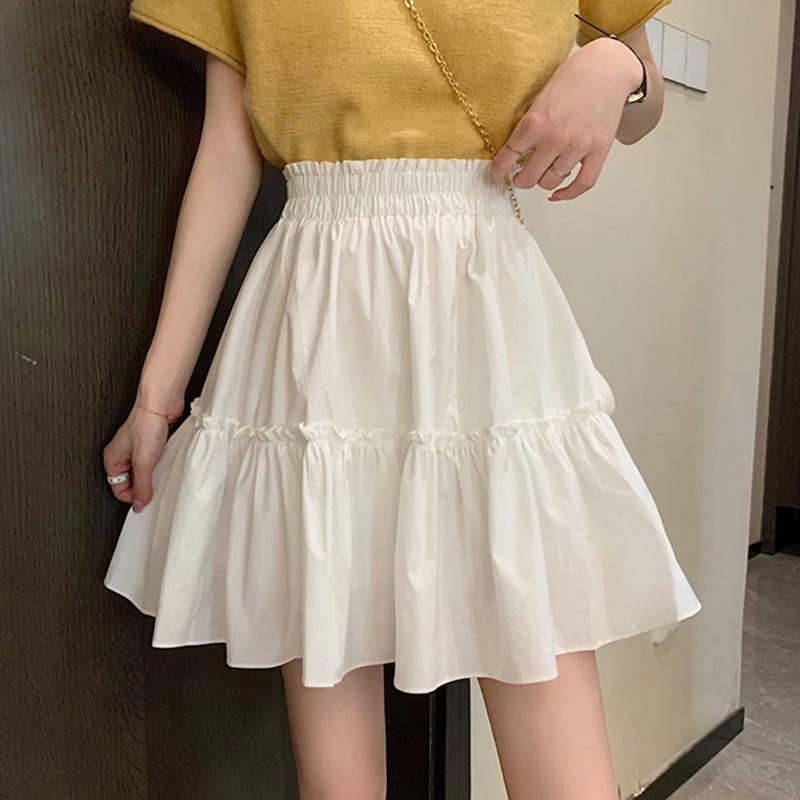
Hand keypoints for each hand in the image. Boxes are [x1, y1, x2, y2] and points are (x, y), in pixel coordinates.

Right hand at [102, 401, 181, 512]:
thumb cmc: (146, 424)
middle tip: (155, 485)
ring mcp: (136, 449)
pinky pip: (154, 462)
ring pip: (144, 472)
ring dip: (153, 475)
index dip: (133, 496)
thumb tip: (139, 505)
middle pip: (131, 482)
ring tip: (161, 471)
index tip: (147, 498)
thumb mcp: (144, 462)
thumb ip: (142, 486)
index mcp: (112, 460)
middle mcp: (122, 455)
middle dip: (144, 486)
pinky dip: (160, 465)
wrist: (161, 404)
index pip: (118, 489)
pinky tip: (166, 463)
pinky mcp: (150, 444)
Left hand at [489, 36, 644, 200]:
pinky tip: (557, 194)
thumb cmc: (574, 76)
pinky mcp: (599, 151)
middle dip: (520, 179)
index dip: (498, 171)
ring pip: (551, 182)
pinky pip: (582, 183)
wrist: (608, 67)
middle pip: (529, 177)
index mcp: (536, 122)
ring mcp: (578, 146)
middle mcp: (556, 138)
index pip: (508, 157)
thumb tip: (516, 149)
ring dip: (543, 181)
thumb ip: (529, 124)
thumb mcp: (540, 96)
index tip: (496, 175)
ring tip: (541, 174)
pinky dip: (568, 194)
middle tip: (519, 176)